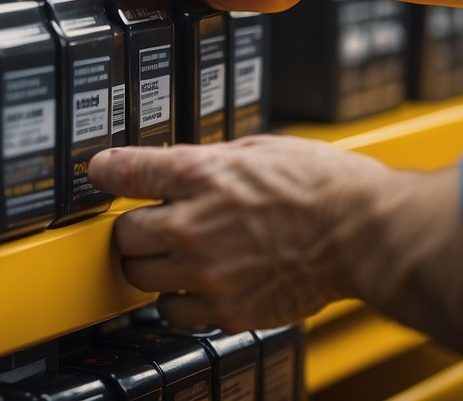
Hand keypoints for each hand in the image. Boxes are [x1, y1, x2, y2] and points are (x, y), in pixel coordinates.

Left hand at [88, 135, 388, 331]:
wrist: (362, 233)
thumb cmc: (322, 185)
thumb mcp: (257, 149)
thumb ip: (209, 162)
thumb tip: (177, 169)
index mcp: (202, 175)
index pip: (125, 172)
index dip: (106, 170)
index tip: (100, 172)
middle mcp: (194, 225)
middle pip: (125, 234)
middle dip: (134, 226)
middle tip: (150, 223)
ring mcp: (206, 272)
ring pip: (139, 277)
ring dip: (150, 265)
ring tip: (172, 256)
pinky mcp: (225, 310)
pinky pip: (172, 313)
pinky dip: (176, 301)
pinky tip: (195, 284)